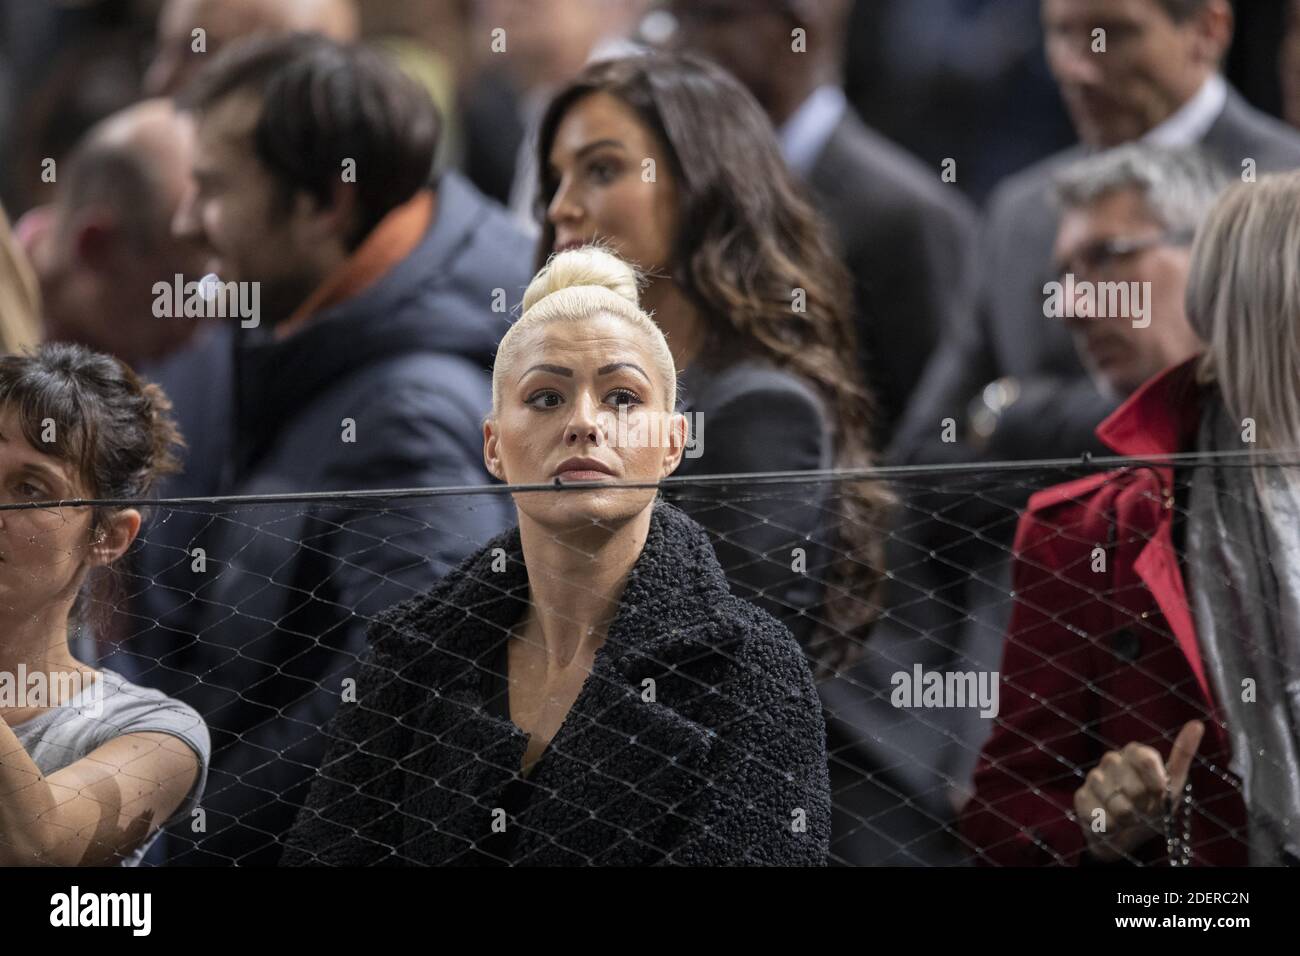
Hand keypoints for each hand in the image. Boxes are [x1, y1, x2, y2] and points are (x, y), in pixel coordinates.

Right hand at [1073, 720, 1202, 861]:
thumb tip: (1197, 724)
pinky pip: (1099, 815)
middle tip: (1144, 809)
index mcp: (1134, 752)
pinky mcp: (1080, 796)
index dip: (1156, 784)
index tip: (1160, 795)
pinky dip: (1111, 826)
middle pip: (1134, 787)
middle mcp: (1112, 760)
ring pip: (1118, 805)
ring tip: (1129, 819)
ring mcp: (1094, 777)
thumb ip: (1183, 754)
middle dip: (1143, 806)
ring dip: (1129, 820)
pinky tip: (1112, 824)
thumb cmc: (1153, 806)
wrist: (1127, 834)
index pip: (1145, 759)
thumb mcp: (1174, 784)